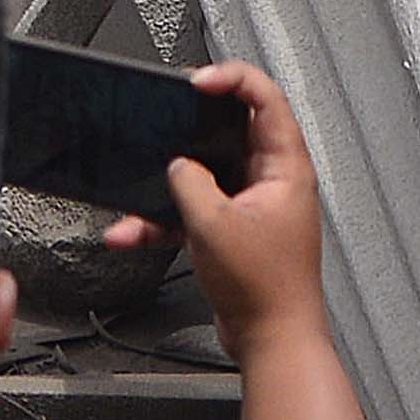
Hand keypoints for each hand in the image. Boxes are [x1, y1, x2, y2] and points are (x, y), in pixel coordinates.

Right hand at [107, 60, 324, 351]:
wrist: (271, 341)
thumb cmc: (265, 290)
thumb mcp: (214, 223)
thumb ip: (189, 181)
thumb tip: (177, 165)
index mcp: (285, 167)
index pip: (265, 97)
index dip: (231, 78)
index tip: (196, 82)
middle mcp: (272, 180)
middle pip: (230, 131)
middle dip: (189, 128)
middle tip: (165, 117)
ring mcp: (251, 204)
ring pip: (204, 173)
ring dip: (167, 184)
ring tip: (139, 188)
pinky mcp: (232, 229)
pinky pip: (192, 210)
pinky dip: (163, 219)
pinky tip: (134, 231)